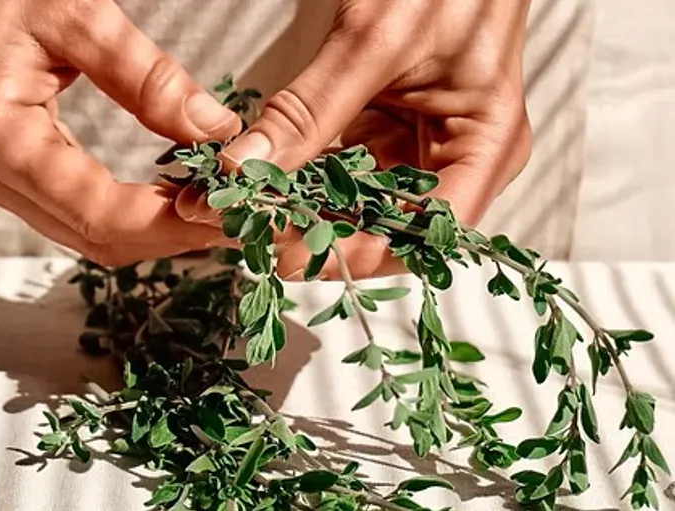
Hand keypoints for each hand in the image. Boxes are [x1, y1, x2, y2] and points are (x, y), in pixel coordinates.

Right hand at [0, 0, 241, 264]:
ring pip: (89, 235)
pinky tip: (173, 197)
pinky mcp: (12, 175)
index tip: (228, 211)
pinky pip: (79, 214)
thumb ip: (144, 75)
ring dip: (156, 231)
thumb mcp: (74, 13)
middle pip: (96, 238)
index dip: (169, 222)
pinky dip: (132, 215)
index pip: (97, 211)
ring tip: (216, 210)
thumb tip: (214, 128)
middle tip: (237, 218)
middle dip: (172, 236)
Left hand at [178, 0, 532, 279]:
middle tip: (254, 235)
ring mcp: (421, 146)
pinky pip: (344, 168)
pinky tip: (263, 182)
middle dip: (322, 236)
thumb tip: (243, 171)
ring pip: (359, 203)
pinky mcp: (388, 128)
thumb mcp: (374, 41)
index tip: (292, 253)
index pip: (427, 232)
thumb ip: (308, 111)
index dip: (360, 252)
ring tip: (248, 214)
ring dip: (306, 210)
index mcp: (486, 147)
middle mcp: (457, 158)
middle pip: (389, 226)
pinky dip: (305, 176)